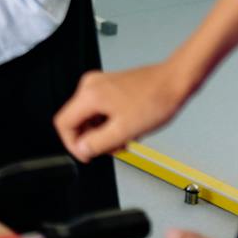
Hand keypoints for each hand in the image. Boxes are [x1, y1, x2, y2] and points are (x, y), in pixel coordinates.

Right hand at [54, 62, 190, 161]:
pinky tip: (126, 129)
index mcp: (89, 95)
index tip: (86, 155)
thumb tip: (81, 150)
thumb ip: (98, 143)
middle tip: (111, 148)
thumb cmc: (155, 100)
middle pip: (76, 120)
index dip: (72, 144)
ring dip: (102, 133)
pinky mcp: (109, 87)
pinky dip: (109, 123)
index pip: (63, 123)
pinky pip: (99, 110)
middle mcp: (90, 86)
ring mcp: (99, 84)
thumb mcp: (124, 130)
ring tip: (123, 139)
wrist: (174, 82)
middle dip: (92, 139)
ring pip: (89, 117)